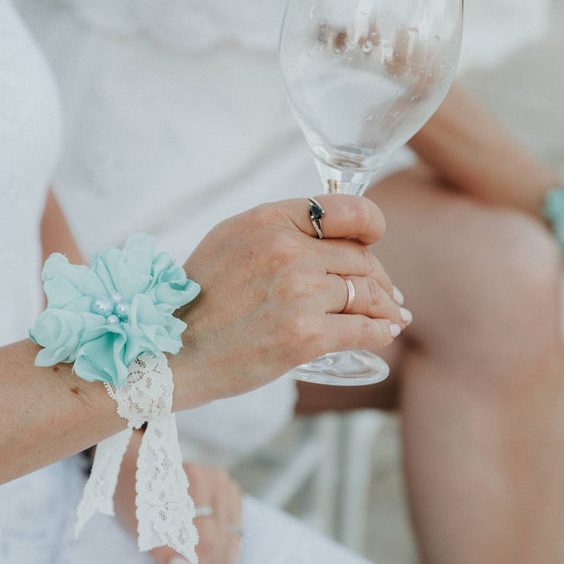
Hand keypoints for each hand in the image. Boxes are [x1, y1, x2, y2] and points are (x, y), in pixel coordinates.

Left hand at [112, 439, 242, 563]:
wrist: (133, 475)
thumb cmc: (133, 499)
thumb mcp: (139, 527)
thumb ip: (163, 551)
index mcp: (195, 480)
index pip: (207, 541)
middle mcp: (218, 482)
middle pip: (219, 545)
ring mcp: (228, 490)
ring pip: (228, 548)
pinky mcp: (232, 502)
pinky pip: (232, 542)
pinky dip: (211, 560)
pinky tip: (186, 562)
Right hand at [172, 195, 406, 409]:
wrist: (171, 354)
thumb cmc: (198, 301)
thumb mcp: (229, 240)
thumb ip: (275, 229)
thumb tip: (327, 235)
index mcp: (267, 221)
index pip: (345, 209)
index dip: (371, 224)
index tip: (376, 239)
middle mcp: (286, 251)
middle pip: (359, 257)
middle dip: (378, 277)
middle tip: (387, 294)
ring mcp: (298, 293)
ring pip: (367, 293)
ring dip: (386, 307)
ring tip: (392, 317)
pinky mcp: (305, 336)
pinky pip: (365, 329)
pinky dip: (381, 333)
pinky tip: (384, 335)